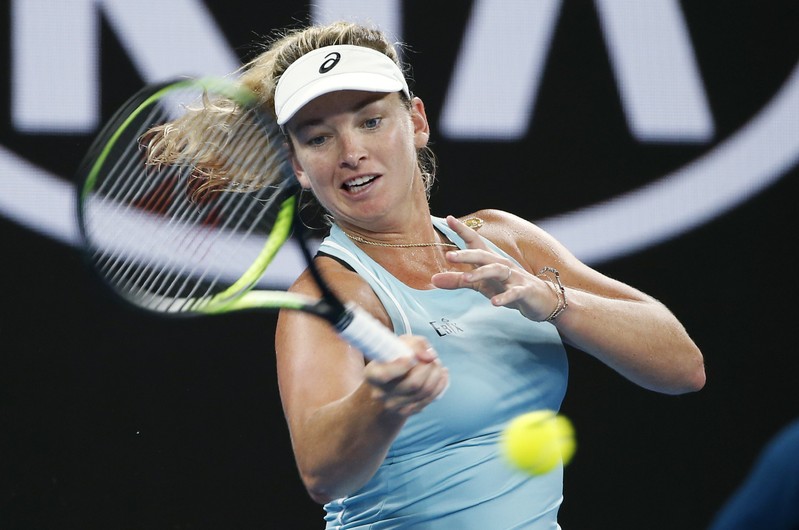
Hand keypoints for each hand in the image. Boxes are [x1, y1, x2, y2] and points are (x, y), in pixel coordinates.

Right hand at [363, 335, 448, 416]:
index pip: (386, 375)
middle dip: (428, 367)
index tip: (413, 357)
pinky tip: (441, 374)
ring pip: (425, 391)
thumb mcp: (396, 344)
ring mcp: (394, 405)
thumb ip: (414, 344)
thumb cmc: (392, 360)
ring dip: (437, 374)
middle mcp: (381, 393)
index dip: (403, 366)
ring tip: (436, 364)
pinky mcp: (408, 411)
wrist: (385, 386)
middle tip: (432, 358)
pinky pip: (431, 397)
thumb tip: (430, 356)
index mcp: (373, 374)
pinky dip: (440, 383)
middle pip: (413, 383)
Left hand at [431, 215, 560, 321]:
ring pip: (497, 271)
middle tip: (448, 256)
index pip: (475, 242)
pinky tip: (494, 303)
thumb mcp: (480, 285)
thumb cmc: (507, 288)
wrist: (541, 300)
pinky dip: (504, 297)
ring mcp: (515, 277)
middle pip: (483, 256)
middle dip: (466, 255)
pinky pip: (514, 293)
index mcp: (490, 260)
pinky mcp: (525, 291)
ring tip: (466, 278)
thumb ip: (458, 281)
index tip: (449, 219)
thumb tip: (433, 279)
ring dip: (481, 273)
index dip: (462, 231)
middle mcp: (502, 265)